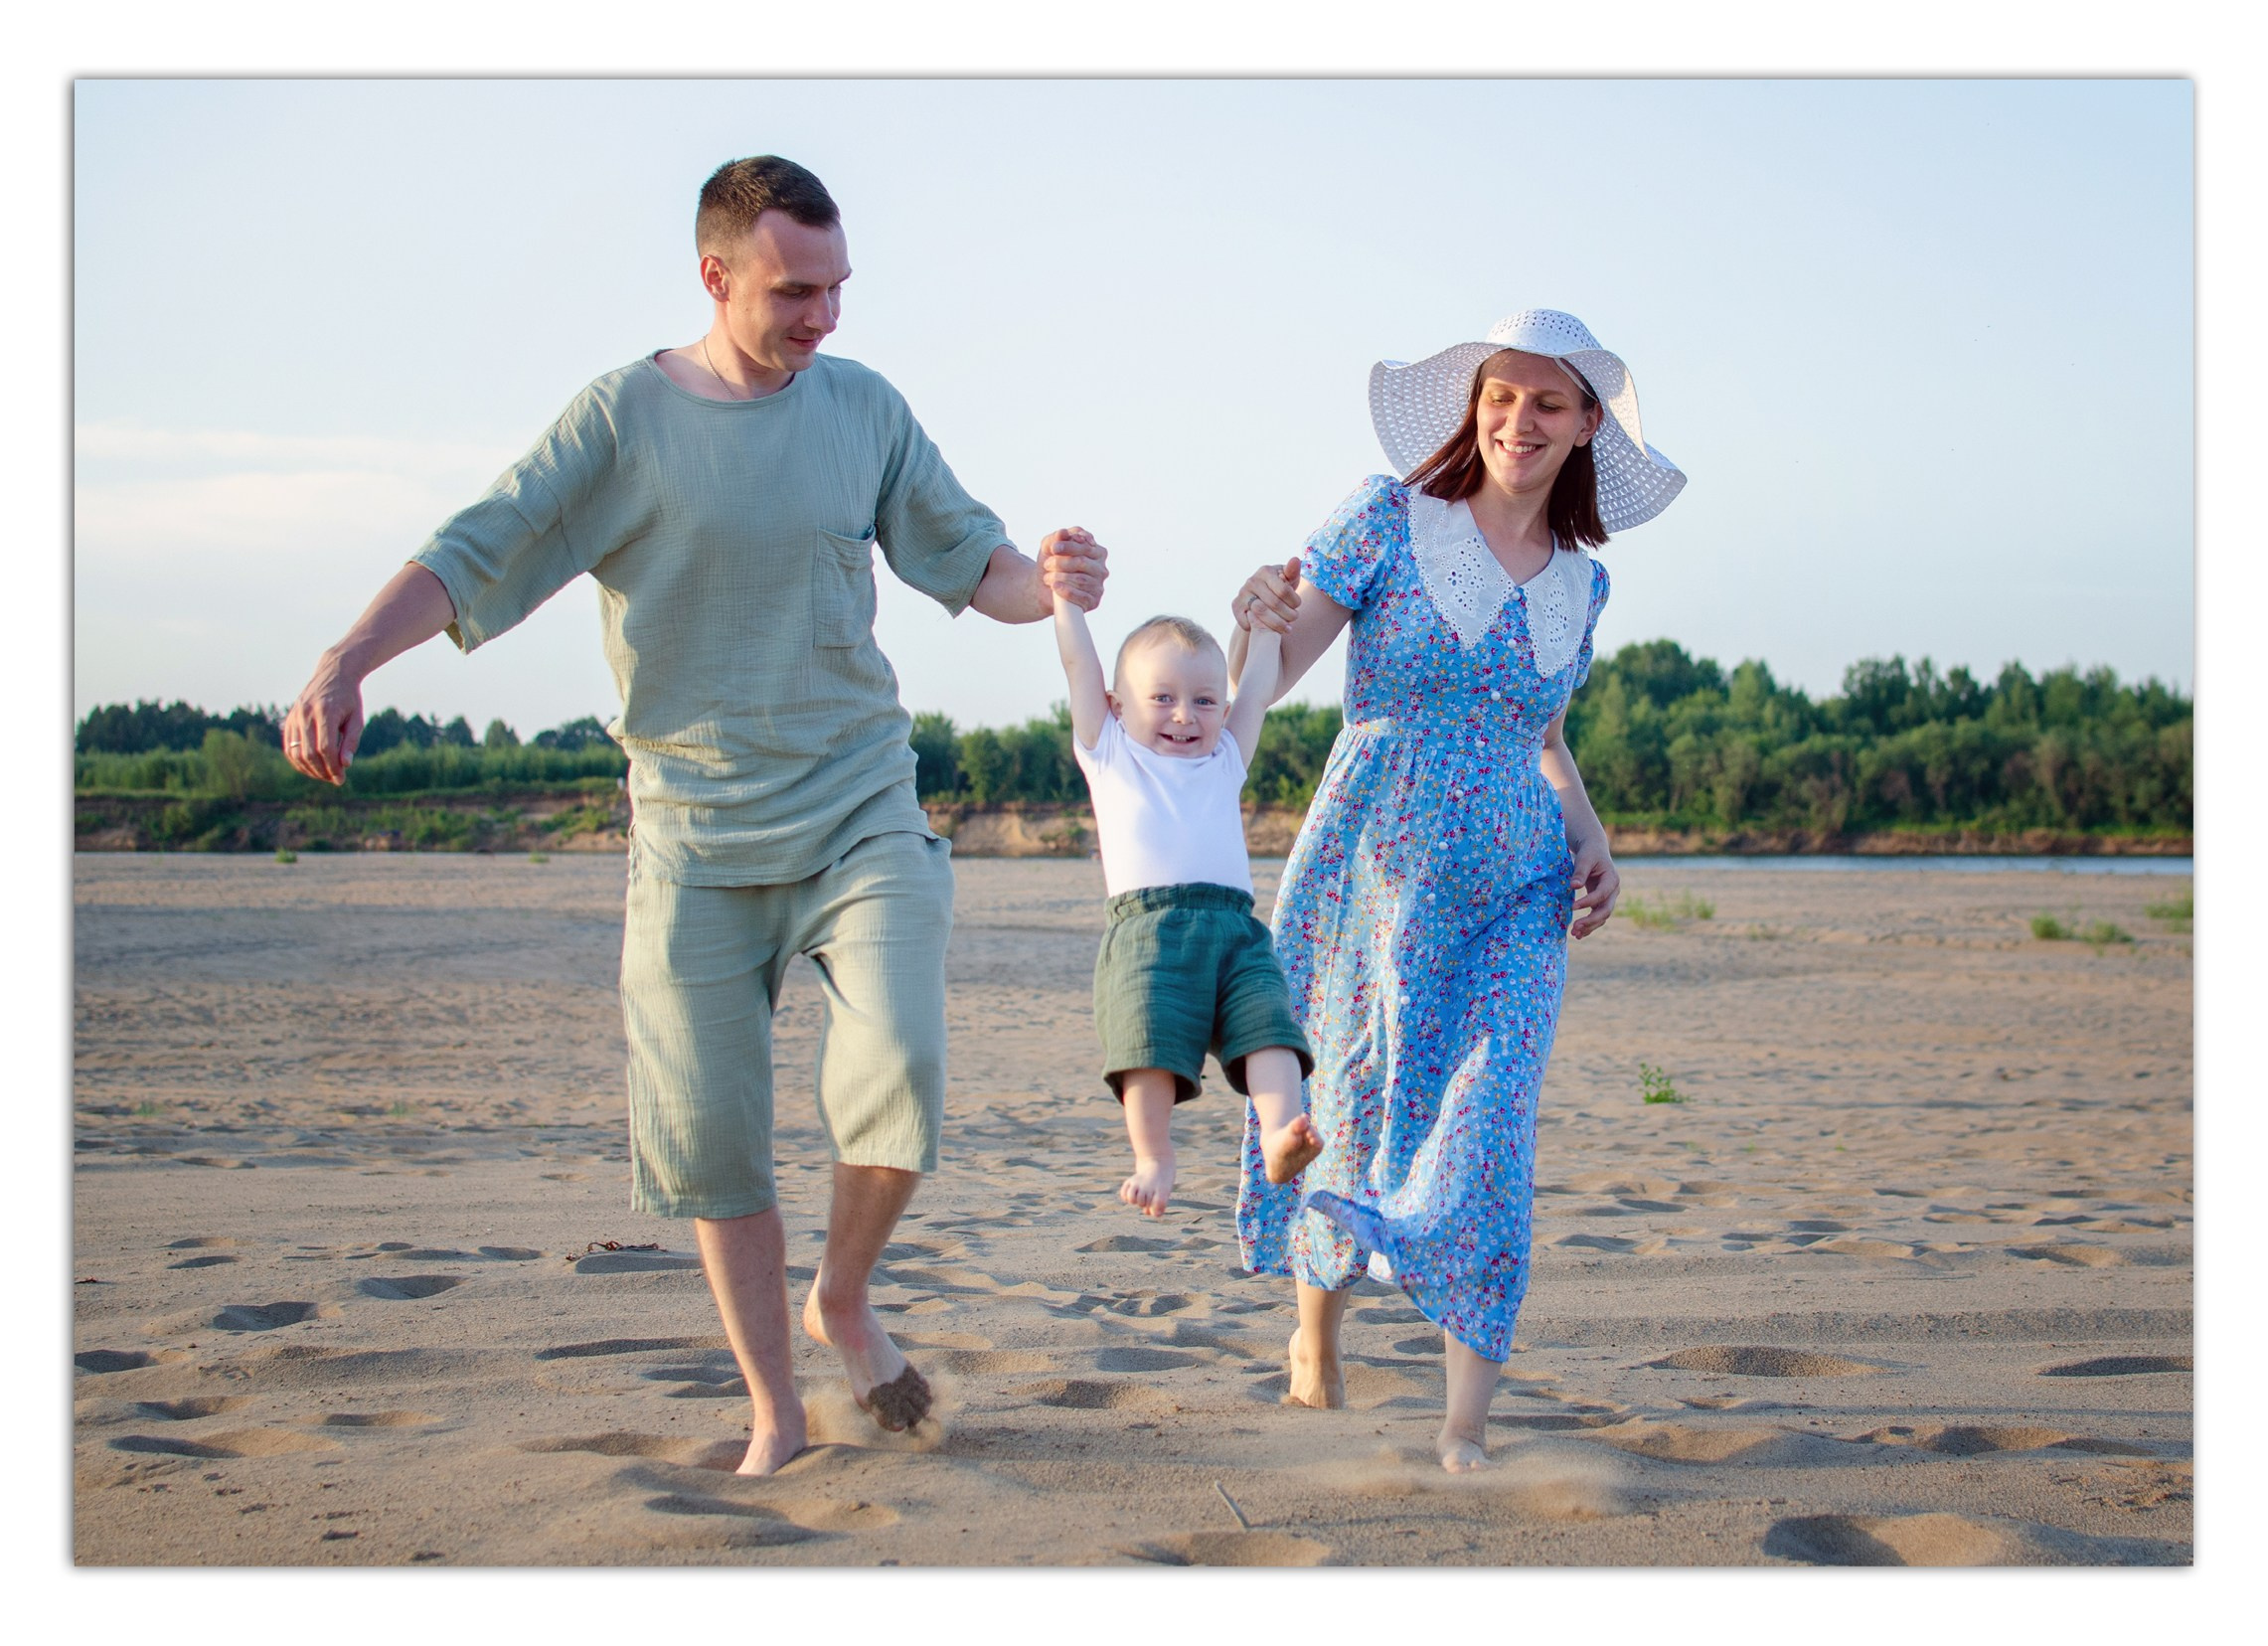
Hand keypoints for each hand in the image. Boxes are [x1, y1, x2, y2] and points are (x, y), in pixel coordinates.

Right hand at [281, 654, 364, 785]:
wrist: (333, 674)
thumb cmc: (349, 698)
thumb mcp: (357, 718)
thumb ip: (351, 742)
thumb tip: (345, 765)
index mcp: (325, 712)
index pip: (326, 748)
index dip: (333, 767)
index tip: (341, 779)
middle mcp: (305, 714)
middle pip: (309, 753)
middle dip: (322, 771)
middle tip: (334, 779)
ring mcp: (294, 716)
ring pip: (296, 752)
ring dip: (309, 769)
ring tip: (325, 775)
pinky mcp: (289, 719)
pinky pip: (289, 747)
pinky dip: (298, 761)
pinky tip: (311, 768)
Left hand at [1040, 526, 1107, 611]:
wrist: (1042, 589)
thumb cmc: (1050, 564)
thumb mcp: (1049, 547)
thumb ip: (1055, 538)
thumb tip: (1063, 533)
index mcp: (1097, 552)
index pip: (1086, 546)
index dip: (1070, 545)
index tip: (1053, 548)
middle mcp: (1101, 569)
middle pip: (1082, 562)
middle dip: (1061, 562)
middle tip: (1047, 565)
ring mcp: (1099, 586)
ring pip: (1080, 579)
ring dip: (1059, 577)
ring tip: (1047, 578)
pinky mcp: (1093, 602)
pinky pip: (1082, 596)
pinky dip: (1066, 591)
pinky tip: (1055, 587)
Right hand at [1233, 555, 1301, 633]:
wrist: (1261, 592)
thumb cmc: (1280, 584)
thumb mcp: (1289, 577)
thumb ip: (1293, 571)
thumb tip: (1296, 560)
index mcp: (1266, 571)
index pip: (1283, 590)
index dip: (1294, 602)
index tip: (1297, 605)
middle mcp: (1252, 581)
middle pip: (1274, 604)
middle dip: (1288, 615)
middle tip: (1294, 618)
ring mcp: (1242, 593)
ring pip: (1261, 613)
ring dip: (1277, 624)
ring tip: (1287, 628)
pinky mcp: (1236, 605)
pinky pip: (1246, 620)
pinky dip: (1258, 627)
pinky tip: (1269, 629)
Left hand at [1569, 836, 1618, 938]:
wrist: (1594, 850)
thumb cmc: (1589, 853)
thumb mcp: (1585, 859)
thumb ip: (1580, 872)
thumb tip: (1574, 886)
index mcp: (1612, 880)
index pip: (1601, 895)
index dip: (1588, 902)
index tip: (1572, 907)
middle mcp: (1613, 891)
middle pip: (1605, 910)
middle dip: (1591, 921)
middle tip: (1575, 928)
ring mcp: (1608, 898)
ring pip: (1602, 917)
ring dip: (1589, 927)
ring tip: (1574, 934)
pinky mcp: (1601, 902)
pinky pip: (1597, 917)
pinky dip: (1589, 926)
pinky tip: (1578, 934)